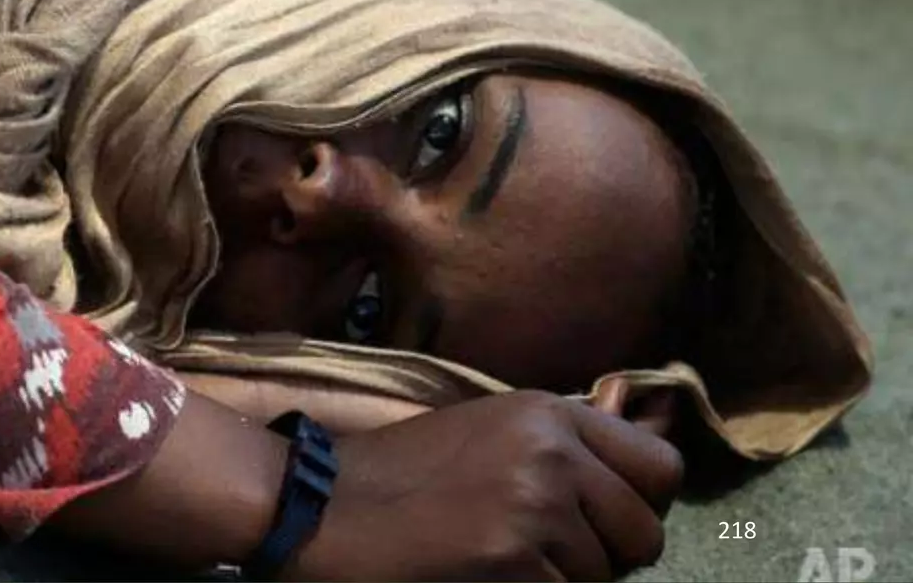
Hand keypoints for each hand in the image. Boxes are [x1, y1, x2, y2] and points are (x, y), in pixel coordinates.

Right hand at [288, 389, 684, 581]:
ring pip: (603, 577)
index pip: (660, 467)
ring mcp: (535, 509)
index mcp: (547, 413)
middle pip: (644, 533)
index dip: (640, 503)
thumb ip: (561, 443)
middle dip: (607, 556)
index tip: (604, 518)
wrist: (319, 506)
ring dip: (561, 581)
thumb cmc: (398, 473)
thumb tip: (649, 442)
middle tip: (545, 552)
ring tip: (497, 557)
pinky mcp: (514, 563)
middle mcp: (552, 453)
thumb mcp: (486, 430)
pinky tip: (482, 576)